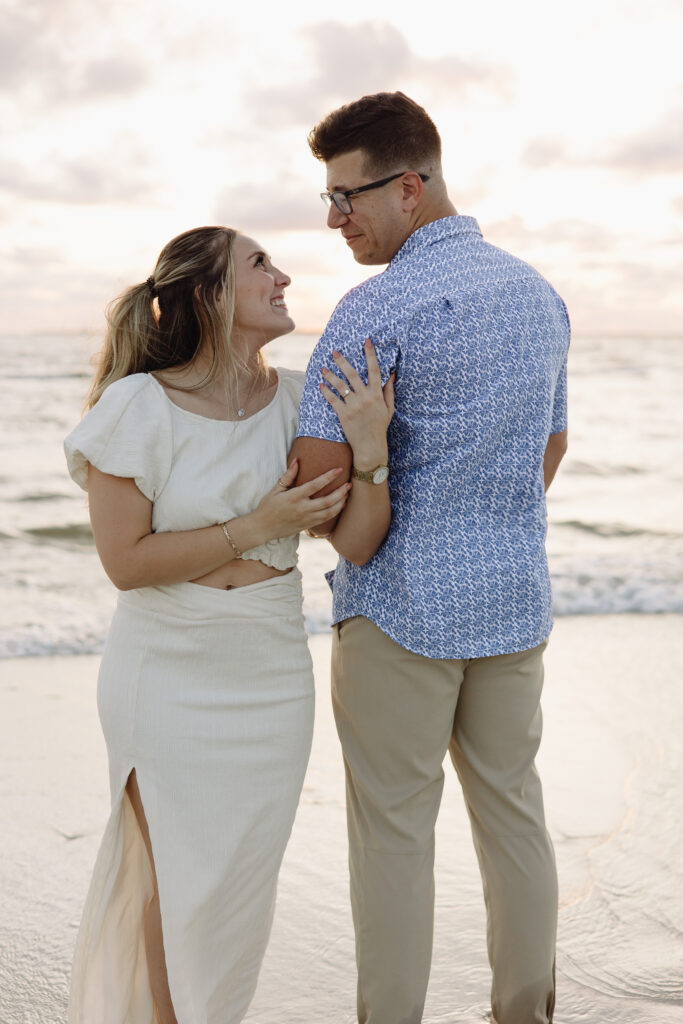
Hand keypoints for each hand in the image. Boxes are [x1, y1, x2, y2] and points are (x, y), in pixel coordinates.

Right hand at [252, 459, 350, 539]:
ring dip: (340, 503)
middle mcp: (302, 509)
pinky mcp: (307, 526)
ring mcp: (306, 519)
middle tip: (349, 484)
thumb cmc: (268, 506)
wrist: (263, 528)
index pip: (315, 485)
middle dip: (340, 492)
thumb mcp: (276, 489)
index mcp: (294, 497)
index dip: (328, 477)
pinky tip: (339, 506)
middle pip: (327, 501)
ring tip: (347, 494)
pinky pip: (325, 519)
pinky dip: (334, 512)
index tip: (339, 470)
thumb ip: (288, 476)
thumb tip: (297, 460)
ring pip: (329, 512)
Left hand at [320, 339, 394, 467]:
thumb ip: (389, 391)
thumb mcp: (389, 408)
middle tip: (334, 352)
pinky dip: (326, 392)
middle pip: (352, 374)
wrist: (371, 446)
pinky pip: (333, 400)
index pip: (374, 370)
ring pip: (340, 386)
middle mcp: (365, 397)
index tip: (367, 341)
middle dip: (342, 361)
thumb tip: (391, 375)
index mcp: (376, 394)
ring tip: (323, 368)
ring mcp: (354, 406)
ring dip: (330, 375)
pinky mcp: (344, 415)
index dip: (370, 354)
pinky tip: (321, 386)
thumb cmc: (380, 427)